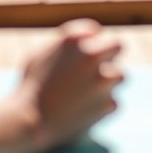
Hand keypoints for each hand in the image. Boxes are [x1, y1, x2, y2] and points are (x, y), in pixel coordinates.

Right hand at [17, 20, 122, 147]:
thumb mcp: (40, 55)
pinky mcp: (108, 104)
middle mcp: (92, 55)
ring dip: (109, 82)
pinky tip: (87, 110)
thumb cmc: (30, 88)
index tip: (84, 52)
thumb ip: (65, 46)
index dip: (90, 42)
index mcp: (73, 39)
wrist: (30, 122)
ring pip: (121, 75)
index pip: (94, 31)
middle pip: (117, 46)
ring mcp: (103, 80)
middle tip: (101, 66)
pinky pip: (114, 102)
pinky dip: (104, 106)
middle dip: (111, 54)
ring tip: (92, 92)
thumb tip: (83, 43)